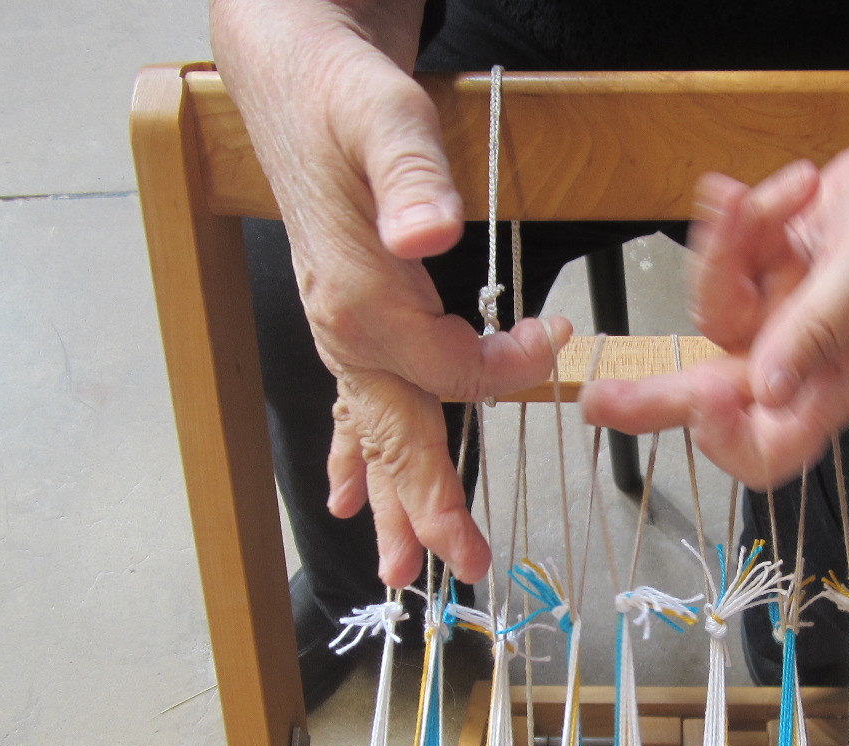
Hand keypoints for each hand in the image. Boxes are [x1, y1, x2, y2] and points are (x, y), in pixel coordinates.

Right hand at [212, 0, 569, 584]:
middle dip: (431, 506)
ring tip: (401, 572)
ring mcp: (338, 329)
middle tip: (470, 566)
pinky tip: (349, 496)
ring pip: (372, 434)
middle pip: (397, 434)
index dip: (507, 369)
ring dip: (392, 503)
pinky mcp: (344, 318)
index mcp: (359, 294)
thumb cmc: (343, 91)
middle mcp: (342, 327)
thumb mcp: (383, 113)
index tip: (558, 338)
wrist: (290, 70)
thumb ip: (410, 176)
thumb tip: (429, 235)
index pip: (447, 366)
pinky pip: (351, 404)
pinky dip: (356, 455)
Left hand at [580, 0, 848, 488]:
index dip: (729, 440)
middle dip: (655, 392)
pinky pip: (733, 250)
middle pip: (715, 394)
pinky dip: (749, 213)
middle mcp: (804, 358)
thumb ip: (821, 325)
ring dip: (729, 245)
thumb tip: (766, 389)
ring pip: (716, 305)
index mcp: (838, 381)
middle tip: (593, 396)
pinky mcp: (778, 262)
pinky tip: (796, 180)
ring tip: (775, 193)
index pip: (772, 447)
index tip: (703, 397)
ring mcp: (788, 309)